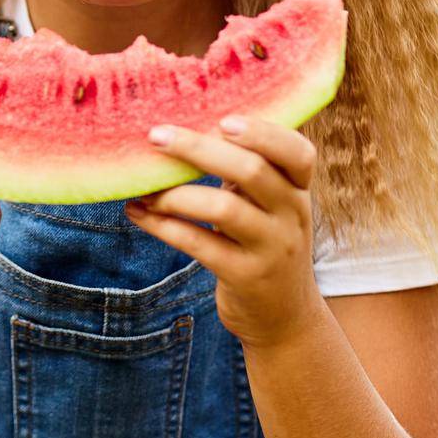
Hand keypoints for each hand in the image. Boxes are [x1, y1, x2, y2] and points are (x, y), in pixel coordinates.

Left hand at [124, 116, 326, 348]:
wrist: (285, 318)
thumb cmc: (265, 243)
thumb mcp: (271, 206)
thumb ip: (249, 171)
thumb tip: (188, 125)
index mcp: (299, 190)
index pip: (299, 152)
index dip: (264, 133)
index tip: (223, 120)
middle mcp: (292, 216)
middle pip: (251, 171)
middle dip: (199, 150)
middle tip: (157, 136)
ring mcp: (272, 248)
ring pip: (222, 209)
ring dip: (174, 195)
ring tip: (143, 189)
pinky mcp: (246, 277)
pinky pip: (199, 245)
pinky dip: (164, 226)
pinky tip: (139, 214)